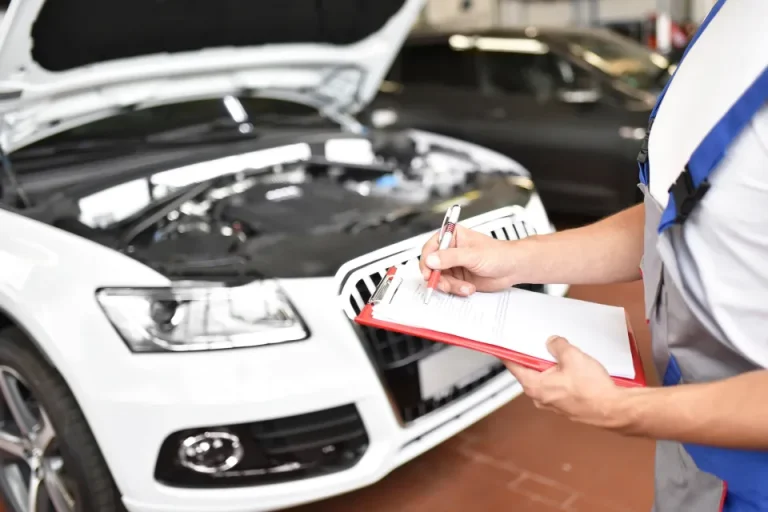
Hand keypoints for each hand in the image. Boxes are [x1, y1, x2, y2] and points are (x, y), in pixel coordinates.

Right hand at [418, 224, 518, 295]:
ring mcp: (453, 265)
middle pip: (431, 265)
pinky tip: (469, 288)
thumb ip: (450, 257)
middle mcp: (450, 250)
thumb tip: (431, 260)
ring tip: (464, 286)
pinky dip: (457, 290)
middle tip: (443, 284)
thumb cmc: (498, 254)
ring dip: (450, 285)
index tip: (428, 271)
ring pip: (439, 278)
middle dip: (437, 277)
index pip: (430, 247)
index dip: (426, 260)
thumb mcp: (472, 255)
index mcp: (452, 236)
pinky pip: (449, 286)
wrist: (513, 269)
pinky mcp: (458, 278)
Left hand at [504, 336, 627, 428]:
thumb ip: (557, 346)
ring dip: (552, 366)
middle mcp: (540, 397)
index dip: (509, 352)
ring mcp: (553, 403)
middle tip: (542, 344)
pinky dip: (562, 376)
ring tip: (564, 356)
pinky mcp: (566, 404)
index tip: (505, 345)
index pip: (514, 365)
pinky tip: (574, 369)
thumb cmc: (592, 391)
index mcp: (534, 386)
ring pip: (546, 379)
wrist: (613, 409)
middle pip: (530, 371)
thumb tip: (552, 342)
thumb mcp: (572, 356)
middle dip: (536, 357)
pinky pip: (558, 385)